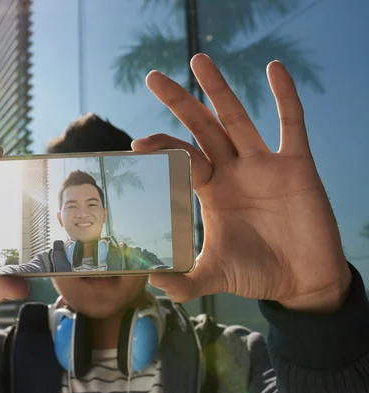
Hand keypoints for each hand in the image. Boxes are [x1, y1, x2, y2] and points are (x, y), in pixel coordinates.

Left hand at [133, 54, 350, 312]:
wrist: (303, 282)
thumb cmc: (257, 274)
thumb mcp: (214, 275)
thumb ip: (184, 282)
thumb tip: (151, 283)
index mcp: (211, 191)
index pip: (182, 158)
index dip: (162, 147)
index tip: (138, 143)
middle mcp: (233, 171)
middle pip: (202, 128)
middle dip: (179, 103)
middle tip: (153, 78)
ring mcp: (264, 165)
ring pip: (237, 119)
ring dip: (219, 90)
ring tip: (198, 60)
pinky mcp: (296, 166)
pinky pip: (292, 124)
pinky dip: (285, 97)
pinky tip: (275, 69)